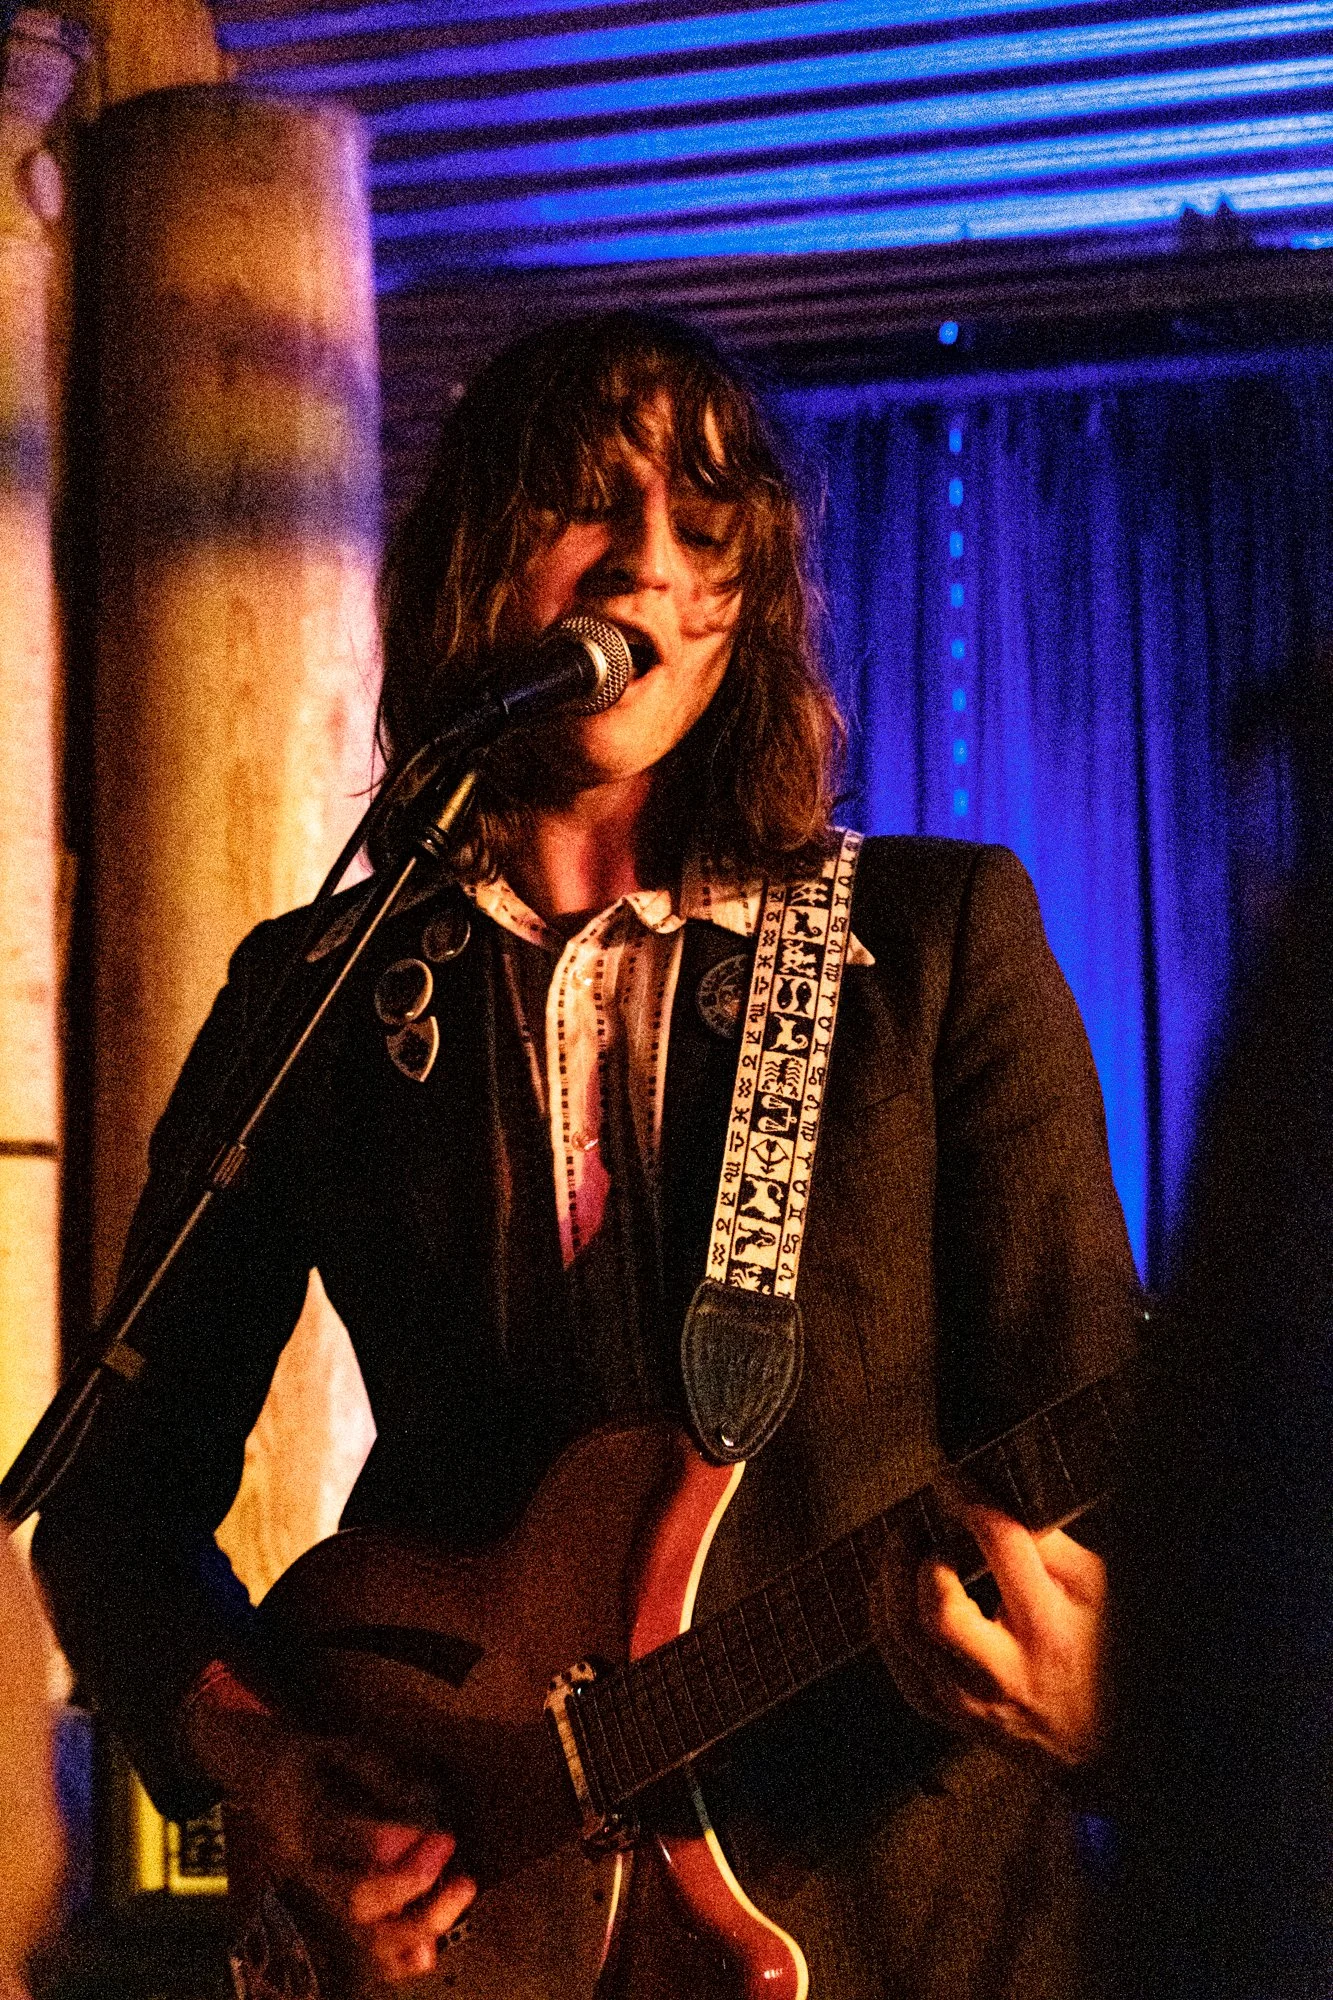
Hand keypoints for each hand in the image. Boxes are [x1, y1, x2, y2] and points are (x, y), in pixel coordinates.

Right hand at [183, 1673, 475, 1984]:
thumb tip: (421, 1799)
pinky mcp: (340, 1911)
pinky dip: (400, 1958)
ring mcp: (326, 1897)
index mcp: (306, 1822)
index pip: (341, 1840)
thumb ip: (378, 1771)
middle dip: (408, 1882)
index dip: (383, 1841)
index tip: (424, 1831)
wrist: (268, 1786)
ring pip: (364, 1934)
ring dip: (417, 1924)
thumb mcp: (338, 1749)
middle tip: (447, 1845)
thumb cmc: (313, 1766)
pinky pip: (368, 1950)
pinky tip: (431, 1950)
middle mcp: (314, 1870)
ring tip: (461, 1890)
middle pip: (354, 1898)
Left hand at [872, 1500, 1107, 1768]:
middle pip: (938, 1610)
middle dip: (916, 1555)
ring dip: (890, 1580)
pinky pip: (897, 1664)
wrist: (1103, 1748)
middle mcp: (1007, 1672)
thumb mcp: (1096, 1594)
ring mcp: (972, 1701)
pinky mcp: (948, 1716)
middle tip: (917, 1526)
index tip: (950, 1478)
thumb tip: (997, 1498)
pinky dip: (885, 1618)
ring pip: (905, 1638)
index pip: (1002, 1548)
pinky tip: (892, 1591)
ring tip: (901, 1548)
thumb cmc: (1103, 1656)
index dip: (968, 1500)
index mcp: (1052, 1630)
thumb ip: (1050, 1546)